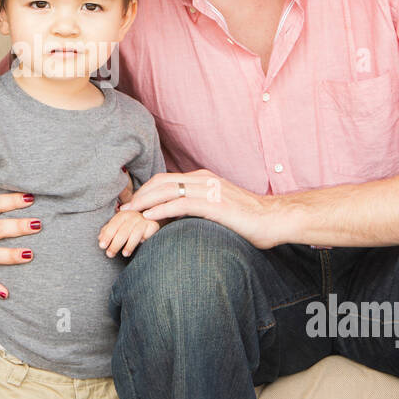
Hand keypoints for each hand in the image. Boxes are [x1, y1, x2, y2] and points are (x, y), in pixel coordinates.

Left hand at [98, 209, 158, 257]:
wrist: (151, 219)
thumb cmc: (131, 226)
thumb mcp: (119, 226)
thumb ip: (108, 231)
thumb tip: (100, 239)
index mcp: (122, 215)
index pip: (113, 225)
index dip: (107, 236)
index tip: (102, 246)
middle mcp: (133, 215)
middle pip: (123, 231)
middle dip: (115, 244)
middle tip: (110, 254)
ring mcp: (144, 220)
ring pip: (135, 233)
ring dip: (129, 244)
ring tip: (124, 254)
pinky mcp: (153, 225)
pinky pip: (149, 233)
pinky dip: (145, 239)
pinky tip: (142, 244)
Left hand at [119, 169, 286, 248]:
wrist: (274, 219)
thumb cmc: (249, 218)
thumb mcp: (220, 207)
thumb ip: (201, 207)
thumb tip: (181, 218)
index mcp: (204, 179)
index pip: (167, 179)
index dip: (147, 190)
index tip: (133, 202)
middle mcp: (204, 180)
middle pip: (162, 182)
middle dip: (140, 193)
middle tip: (124, 207)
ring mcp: (209, 191)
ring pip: (168, 190)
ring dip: (145, 201)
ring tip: (129, 211)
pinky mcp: (214, 205)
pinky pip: (181, 204)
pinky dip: (161, 209)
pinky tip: (148, 217)